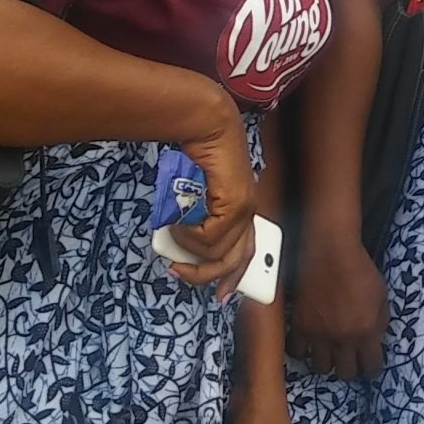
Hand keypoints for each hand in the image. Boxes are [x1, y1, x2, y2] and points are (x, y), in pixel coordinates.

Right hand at [167, 97, 258, 301]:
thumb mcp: (198, 196)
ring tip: (173, 231)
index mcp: (244, 213)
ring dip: (188, 248)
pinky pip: (208, 236)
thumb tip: (182, 243)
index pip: (246, 254)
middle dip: (203, 274)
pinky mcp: (235, 204)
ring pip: (215, 252)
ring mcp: (244, 209)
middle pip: (232, 262)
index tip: (219, 295)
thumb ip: (198, 219)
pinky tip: (177, 222)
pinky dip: (187, 235)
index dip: (234, 277)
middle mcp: (249, 214)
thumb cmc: (202, 158)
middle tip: (178, 270)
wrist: (210, 127)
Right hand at [290, 230, 388, 379]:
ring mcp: (318, 334)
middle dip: (349, 368)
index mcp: (367, 332)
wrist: (332, 251)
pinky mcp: (299, 325)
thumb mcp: (382, 296)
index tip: (369, 366)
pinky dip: (302, 350)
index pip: (370, 368)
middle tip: (349, 359)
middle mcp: (342, 339)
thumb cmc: (361, 269)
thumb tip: (375, 340)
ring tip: (328, 352)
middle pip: (345, 373)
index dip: (371, 369)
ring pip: (320, 368)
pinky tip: (307, 344)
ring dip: (326, 362)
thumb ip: (380, 322)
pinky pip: (296, 351)